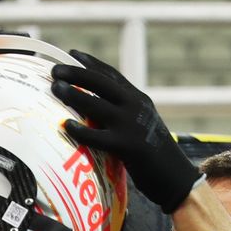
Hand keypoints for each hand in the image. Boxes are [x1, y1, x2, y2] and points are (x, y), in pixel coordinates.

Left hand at [50, 50, 200, 212]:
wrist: (176, 176)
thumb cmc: (156, 153)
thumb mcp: (144, 123)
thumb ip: (126, 112)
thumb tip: (99, 107)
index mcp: (139, 99)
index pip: (112, 75)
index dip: (91, 63)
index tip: (73, 54)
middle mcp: (135, 107)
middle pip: (101, 83)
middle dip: (76, 73)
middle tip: (55, 70)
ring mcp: (131, 126)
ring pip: (96, 105)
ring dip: (73, 95)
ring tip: (55, 88)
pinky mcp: (127, 147)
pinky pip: (98, 137)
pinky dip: (81, 130)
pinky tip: (66, 125)